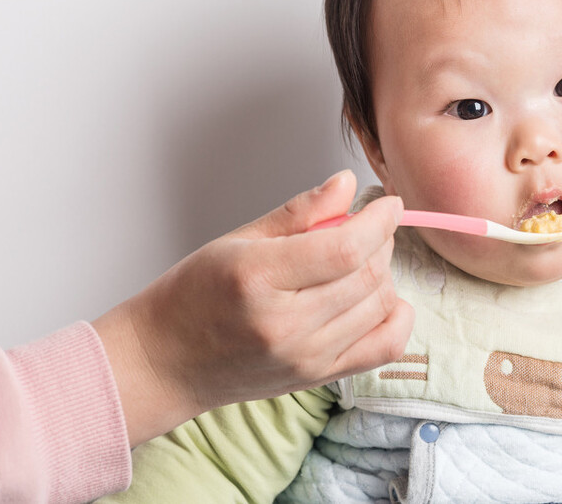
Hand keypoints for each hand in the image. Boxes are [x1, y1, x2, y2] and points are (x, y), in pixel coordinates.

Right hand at [91, 169, 411, 445]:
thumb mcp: (237, 240)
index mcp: (258, 279)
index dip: (378, 220)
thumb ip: (300, 212)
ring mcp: (304, 357)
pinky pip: (384, 347)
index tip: (388, 203)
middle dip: (381, 240)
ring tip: (361, 258)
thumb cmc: (194, 296)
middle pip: (367, 274)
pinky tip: (381, 297)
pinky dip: (396, 317)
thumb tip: (348, 184)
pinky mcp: (317, 378)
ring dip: (384, 272)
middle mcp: (285, 324)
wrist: (165, 362)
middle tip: (367, 225)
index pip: (344, 248)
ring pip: (380, 305)